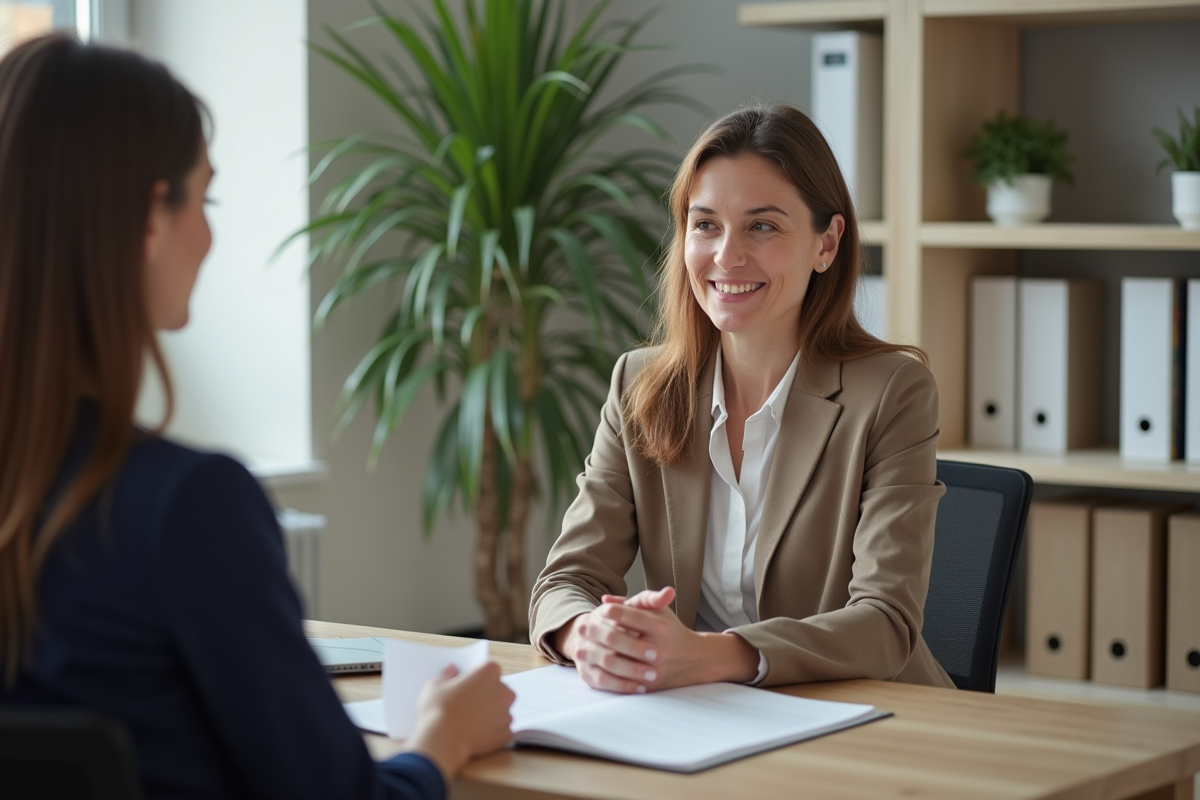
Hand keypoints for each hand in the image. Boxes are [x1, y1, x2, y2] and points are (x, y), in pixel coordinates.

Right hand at [406, 662, 514, 779]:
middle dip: (487, 696)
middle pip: (499, 690)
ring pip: (500, 711)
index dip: (479, 678)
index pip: (490, 670)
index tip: (469, 685)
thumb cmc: (438, 711)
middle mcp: (503, 691)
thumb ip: (448, 674)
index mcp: (489, 673)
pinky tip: (475, 734)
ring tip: (469, 722)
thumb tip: (452, 670)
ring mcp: (506, 713)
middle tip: (467, 705)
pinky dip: (491, 732)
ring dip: (490, 714)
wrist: (442, 742)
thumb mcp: (435, 685)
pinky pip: (501, 730)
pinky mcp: (506, 734)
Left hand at [554, 587, 758, 692]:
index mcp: (660, 626)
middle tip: (581, 627)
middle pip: (620, 638)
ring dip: (596, 654)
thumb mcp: (659, 611)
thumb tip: (605, 600)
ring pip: (618, 662)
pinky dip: (605, 675)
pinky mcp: (649, 686)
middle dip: (597, 632)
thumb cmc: (672, 631)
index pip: (630, 615)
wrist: (695, 660)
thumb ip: (634, 602)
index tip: (598, 610)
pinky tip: (593, 667)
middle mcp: (658, 648)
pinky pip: (622, 682)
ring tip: (580, 648)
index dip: (612, 612)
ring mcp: (653, 669)